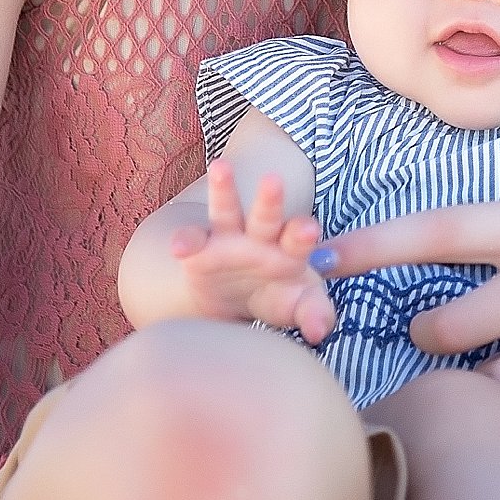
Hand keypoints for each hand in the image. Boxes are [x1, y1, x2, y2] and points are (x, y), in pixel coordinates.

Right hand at [168, 160, 335, 345]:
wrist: (237, 303)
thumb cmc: (278, 297)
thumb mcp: (299, 306)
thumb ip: (314, 313)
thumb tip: (320, 331)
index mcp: (290, 248)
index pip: (298, 237)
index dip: (302, 233)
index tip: (309, 229)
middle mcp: (260, 236)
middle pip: (267, 215)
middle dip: (270, 199)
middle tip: (274, 180)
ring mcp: (228, 238)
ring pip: (227, 209)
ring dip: (224, 189)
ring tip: (221, 168)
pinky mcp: (200, 249)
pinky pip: (191, 239)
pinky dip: (185, 239)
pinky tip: (179, 247)